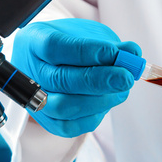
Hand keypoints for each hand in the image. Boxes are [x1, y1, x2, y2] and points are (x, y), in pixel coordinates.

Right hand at [11, 18, 140, 136]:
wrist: (53, 61)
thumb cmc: (70, 43)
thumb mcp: (88, 34)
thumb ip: (109, 43)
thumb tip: (132, 53)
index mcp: (34, 41)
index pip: (54, 47)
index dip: (87, 52)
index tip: (115, 53)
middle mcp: (28, 70)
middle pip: (59, 80)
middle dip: (98, 80)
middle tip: (126, 77)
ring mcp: (33, 99)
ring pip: (63, 107)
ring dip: (99, 101)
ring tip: (121, 90)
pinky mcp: (45, 121)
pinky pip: (68, 126)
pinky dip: (94, 115)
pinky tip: (109, 101)